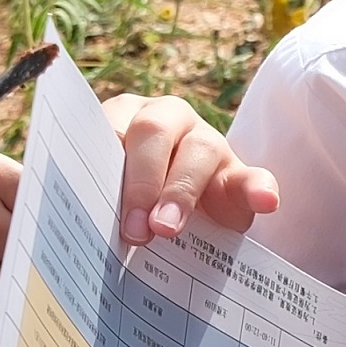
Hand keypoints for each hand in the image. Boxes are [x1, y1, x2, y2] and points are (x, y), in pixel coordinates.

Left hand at [103, 94, 273, 245]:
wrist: (175, 225)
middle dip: (141, 180)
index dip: (100, 165)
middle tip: (132, 228)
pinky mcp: (238, 173)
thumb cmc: (126, 206)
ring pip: (200, 149)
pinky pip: (252, 175)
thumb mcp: (107, 198)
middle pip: (153, 130)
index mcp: (123, 117)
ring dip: (180, 191)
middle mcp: (166, 119)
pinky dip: (258, 187)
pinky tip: (265, 202)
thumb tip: (80, 229)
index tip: (93, 204)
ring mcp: (206, 143)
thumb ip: (97, 200)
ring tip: (167, 229)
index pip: (108, 126)